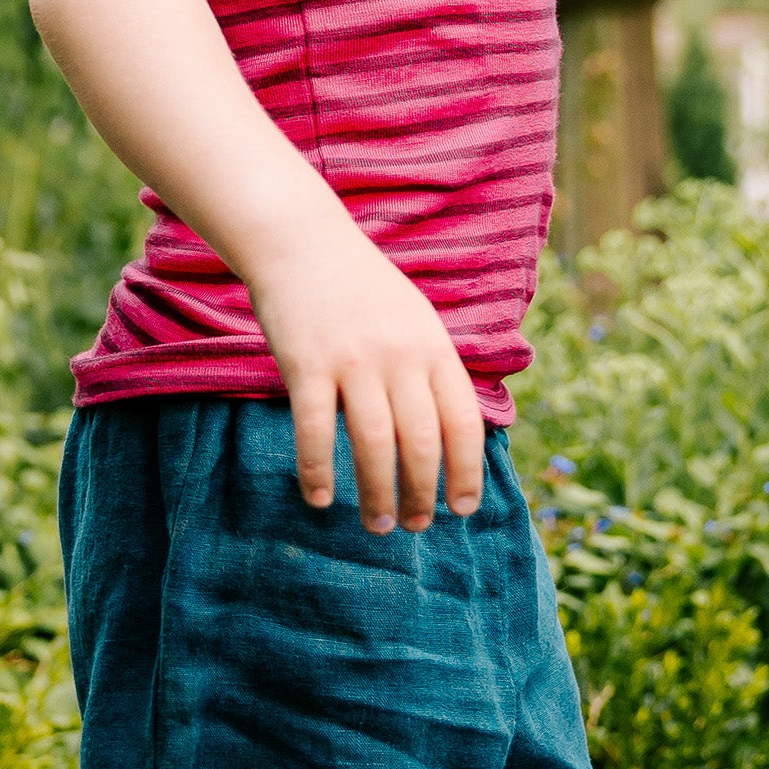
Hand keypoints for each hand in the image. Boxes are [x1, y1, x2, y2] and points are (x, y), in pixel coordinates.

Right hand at [246, 222, 484, 535]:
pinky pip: (316, 429)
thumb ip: (431, 369)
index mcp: (433, 346)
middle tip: (415, 526)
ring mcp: (353, 359)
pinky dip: (318, 471)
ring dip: (377, 493)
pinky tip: (319, 499)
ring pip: (374, 443)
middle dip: (422, 493)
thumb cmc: (360, 288)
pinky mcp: (307, 362)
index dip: (467, 471)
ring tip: (377, 526)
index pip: (463, 421)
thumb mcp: (414, 318)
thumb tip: (449, 434)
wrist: (301, 241)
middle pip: (421, 441)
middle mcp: (400, 355)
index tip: (462, 510)